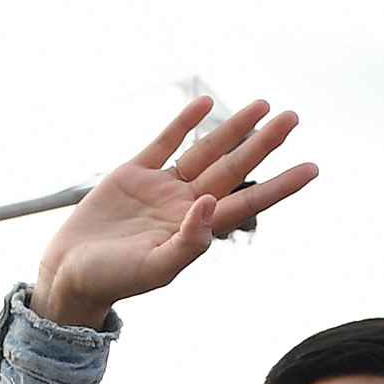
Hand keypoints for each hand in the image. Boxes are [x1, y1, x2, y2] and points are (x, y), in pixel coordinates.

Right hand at [31, 97, 318, 329]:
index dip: (281, 186)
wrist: (70, 273)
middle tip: (294, 117)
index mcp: (198, 229)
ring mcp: (161, 186)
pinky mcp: (133, 173)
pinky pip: (165, 142)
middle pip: (235, 167)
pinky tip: (205, 104)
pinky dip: (184, 122)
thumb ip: (189, 241)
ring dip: (234, 128)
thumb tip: (211, 203)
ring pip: (206, 150)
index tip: (312, 168)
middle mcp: (186, 204)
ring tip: (263, 104)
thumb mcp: (156, 268)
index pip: (250, 202)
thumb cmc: (114, 279)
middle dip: (264, 143)